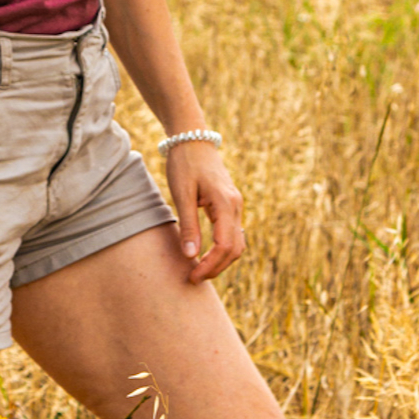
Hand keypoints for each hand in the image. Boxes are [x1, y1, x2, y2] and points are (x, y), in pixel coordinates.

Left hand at [165, 142, 244, 282]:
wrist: (193, 139)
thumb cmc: (184, 164)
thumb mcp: (182, 194)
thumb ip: (188, 225)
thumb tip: (190, 256)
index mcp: (225, 203)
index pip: (225, 245)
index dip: (210, 265)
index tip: (193, 276)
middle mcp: (236, 206)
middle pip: (235, 248)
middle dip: (216, 267)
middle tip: (194, 278)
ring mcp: (236, 205)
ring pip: (237, 243)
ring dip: (221, 261)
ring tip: (199, 270)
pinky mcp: (230, 205)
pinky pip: (233, 233)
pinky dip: (223, 249)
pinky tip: (206, 255)